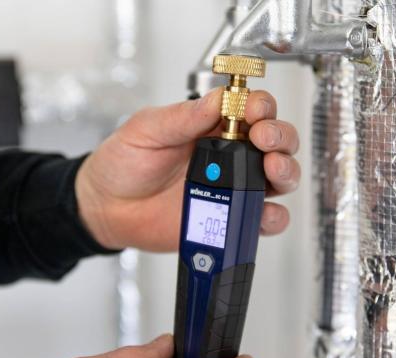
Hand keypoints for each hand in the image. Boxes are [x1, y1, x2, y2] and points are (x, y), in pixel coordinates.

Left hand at [76, 89, 299, 250]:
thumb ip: (182, 117)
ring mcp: (231, 189)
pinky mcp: (228, 217)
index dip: (260, 107)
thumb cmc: (123, 165)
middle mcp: (229, 157)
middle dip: (280, 137)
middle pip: (275, 142)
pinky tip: (262, 211)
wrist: (109, 209)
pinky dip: (272, 217)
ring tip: (272, 170)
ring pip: (278, 178)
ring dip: (285, 172)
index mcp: (212, 128)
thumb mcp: (147, 130)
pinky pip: (262, 218)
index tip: (254, 111)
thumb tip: (219, 99)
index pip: (251, 110)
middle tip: (264, 139)